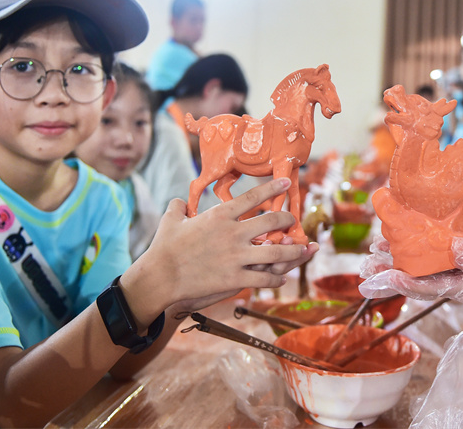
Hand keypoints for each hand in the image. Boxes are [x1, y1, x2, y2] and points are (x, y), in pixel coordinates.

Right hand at [123, 178, 315, 325]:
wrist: (159, 277)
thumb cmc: (163, 248)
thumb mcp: (170, 220)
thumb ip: (179, 207)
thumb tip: (180, 200)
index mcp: (219, 215)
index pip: (252, 197)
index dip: (272, 188)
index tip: (287, 182)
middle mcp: (232, 233)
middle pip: (271, 221)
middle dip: (287, 220)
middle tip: (292, 220)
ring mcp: (236, 256)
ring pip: (276, 252)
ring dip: (293, 251)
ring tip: (303, 249)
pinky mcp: (235, 279)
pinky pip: (263, 278)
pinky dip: (276, 279)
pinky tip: (282, 279)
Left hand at [358, 235, 462, 312]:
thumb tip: (458, 250)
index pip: (432, 287)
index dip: (407, 284)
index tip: (387, 277)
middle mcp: (457, 280)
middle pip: (418, 280)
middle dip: (391, 274)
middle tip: (367, 265)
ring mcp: (457, 270)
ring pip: (422, 268)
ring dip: (397, 260)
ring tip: (374, 251)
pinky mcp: (460, 258)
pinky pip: (432, 256)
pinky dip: (414, 247)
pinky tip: (399, 236)